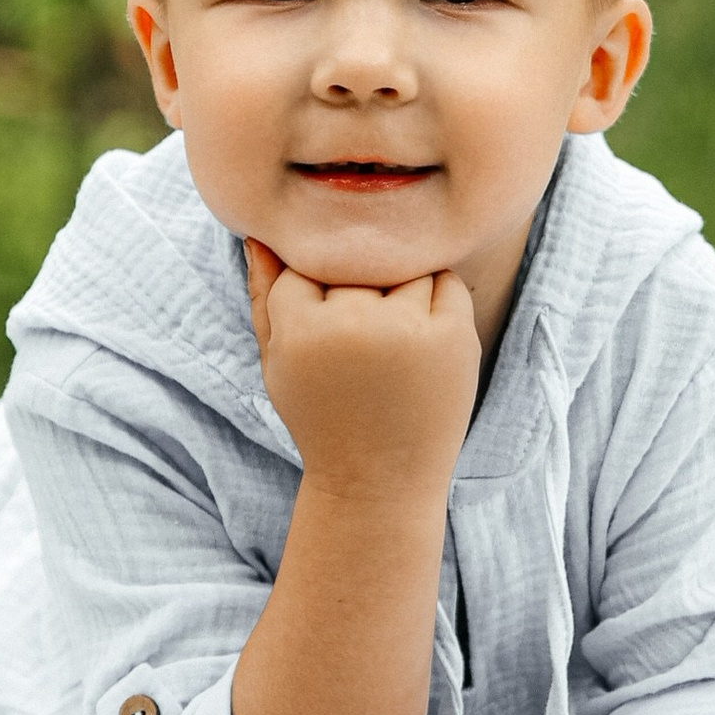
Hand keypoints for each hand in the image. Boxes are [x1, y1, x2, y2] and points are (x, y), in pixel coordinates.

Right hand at [244, 238, 479, 501]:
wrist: (379, 481)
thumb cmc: (321, 417)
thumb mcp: (276, 363)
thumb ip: (264, 295)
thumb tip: (261, 233)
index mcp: (301, 331)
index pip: (306, 265)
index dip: (315, 294)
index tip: (323, 334)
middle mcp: (354, 325)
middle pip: (355, 262)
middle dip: (357, 289)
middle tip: (361, 343)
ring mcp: (407, 329)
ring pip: (402, 264)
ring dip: (400, 288)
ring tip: (392, 341)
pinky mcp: (453, 336)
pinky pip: (446, 280)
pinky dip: (437, 297)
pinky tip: (422, 338)